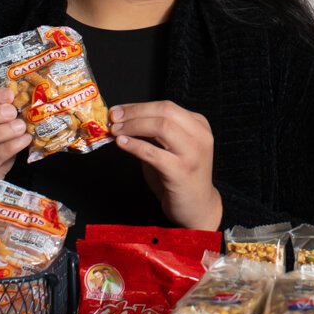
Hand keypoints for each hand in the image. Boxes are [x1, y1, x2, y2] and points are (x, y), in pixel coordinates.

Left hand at [109, 101, 220, 229]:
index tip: (118, 111)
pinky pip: (154, 153)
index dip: (138, 106)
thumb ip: (153, 134)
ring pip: (161, 127)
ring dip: (133, 126)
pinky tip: (122, 144)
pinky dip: (135, 145)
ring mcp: (193, 153)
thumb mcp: (171, 149)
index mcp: (198, 126)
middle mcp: (199, 136)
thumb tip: (123, 122)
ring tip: (116, 131)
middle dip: (134, 112)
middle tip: (114, 118)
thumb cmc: (180, 178)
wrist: (197, 207)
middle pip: (165, 111)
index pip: (166, 106)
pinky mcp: (181, 171)